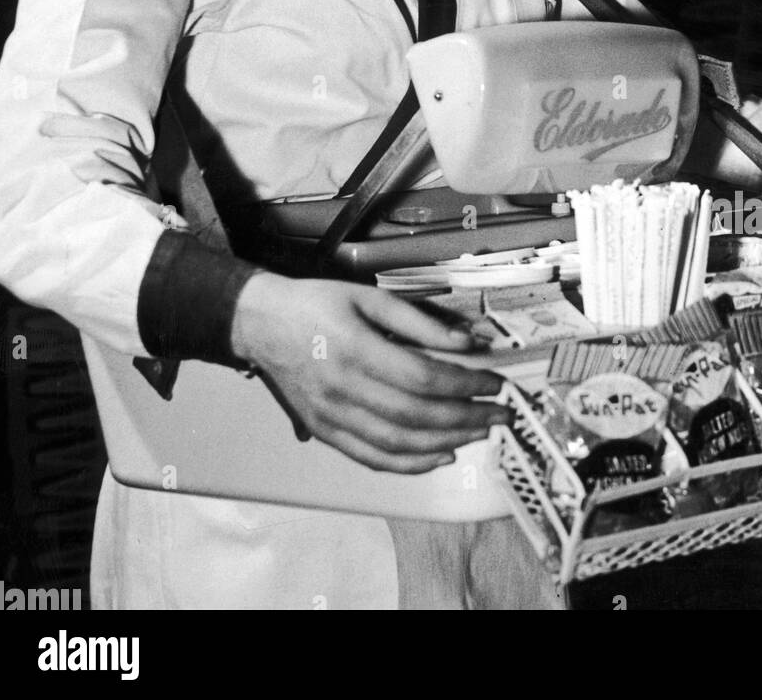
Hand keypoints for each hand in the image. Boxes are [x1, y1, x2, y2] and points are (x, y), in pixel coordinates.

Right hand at [230, 274, 510, 472]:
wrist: (261, 323)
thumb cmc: (315, 304)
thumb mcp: (367, 297)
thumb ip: (418, 320)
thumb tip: (467, 341)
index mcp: (355, 349)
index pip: (423, 377)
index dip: (466, 384)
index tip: (495, 383)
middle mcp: (342, 389)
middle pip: (416, 415)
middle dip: (467, 417)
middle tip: (500, 413)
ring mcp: (331, 416)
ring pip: (398, 443)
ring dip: (447, 442)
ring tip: (479, 433)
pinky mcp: (324, 432)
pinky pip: (372, 457)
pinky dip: (410, 464)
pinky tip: (439, 456)